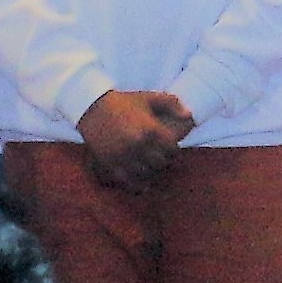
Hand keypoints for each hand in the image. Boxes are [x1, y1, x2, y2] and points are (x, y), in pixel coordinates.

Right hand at [79, 88, 194, 194]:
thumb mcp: (148, 97)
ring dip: (151, 173)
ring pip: (146, 174)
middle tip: (160, 159)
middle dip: (163, 162)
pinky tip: (142, 184)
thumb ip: (171, 103)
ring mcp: (124, 155)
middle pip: (161, 163)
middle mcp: (138, 144)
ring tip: (151, 169)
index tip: (170, 149)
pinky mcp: (111, 163)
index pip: (172, 150)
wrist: (92, 107)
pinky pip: (128, 181)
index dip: (174, 151)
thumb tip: (189, 114)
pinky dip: (137, 185)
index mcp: (150, 129)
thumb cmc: (124, 102)